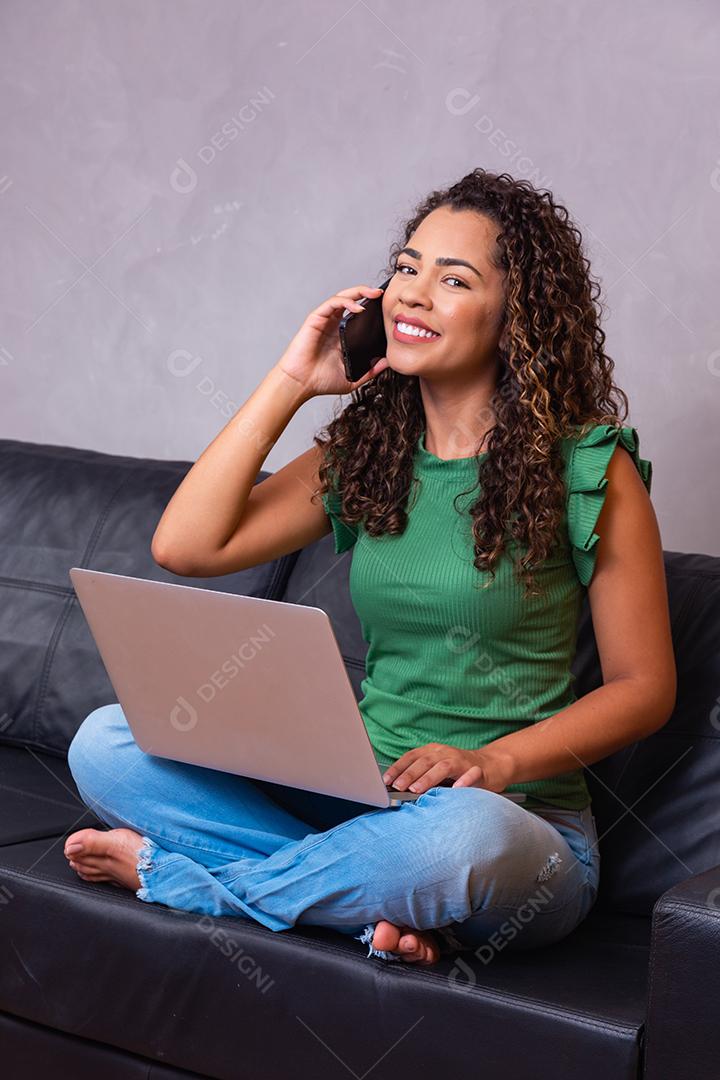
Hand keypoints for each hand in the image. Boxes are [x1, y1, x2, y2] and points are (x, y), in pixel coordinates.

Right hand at [277, 284, 388, 399]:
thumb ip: (370, 371)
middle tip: (381, 293)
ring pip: (342, 297)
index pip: (357, 314)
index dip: (370, 307)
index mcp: (341, 335)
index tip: (385, 307)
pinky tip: (358, 307)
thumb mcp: (352, 377)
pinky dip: (345, 302)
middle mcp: (333, 325)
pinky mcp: (315, 319)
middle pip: (351, 300)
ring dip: (358, 292)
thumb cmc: (320, 381)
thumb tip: (387, 363)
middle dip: (366, 293)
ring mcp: (324, 321)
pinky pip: (332, 304)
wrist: (301, 384)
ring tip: (373, 293)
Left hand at [381, 742, 513, 795]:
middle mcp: (445, 753)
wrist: (493, 765)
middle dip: (409, 774)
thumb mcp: (437, 770)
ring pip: (444, 767)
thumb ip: (420, 776)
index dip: (398, 767)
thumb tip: (396, 788)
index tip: (386, 780)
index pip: (412, 757)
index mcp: (433, 751)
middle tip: (398, 786)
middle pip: (425, 761)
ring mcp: (462, 761)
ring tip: (417, 789)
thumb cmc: (459, 770)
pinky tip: (456, 789)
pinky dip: (463, 781)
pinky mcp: (479, 771)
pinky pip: (471, 775)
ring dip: (429, 777)